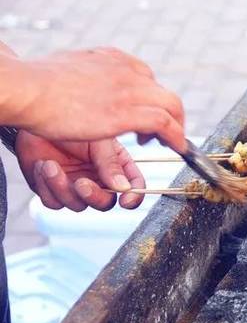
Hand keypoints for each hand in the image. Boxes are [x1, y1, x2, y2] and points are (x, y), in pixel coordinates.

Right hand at [2, 47, 185, 152]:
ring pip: (172, 106)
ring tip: (173, 143)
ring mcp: (129, 90)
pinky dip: (176, 137)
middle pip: (162, 91)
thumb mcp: (68, 68)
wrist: (26, 88)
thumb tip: (81, 82)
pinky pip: (166, 123)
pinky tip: (177, 147)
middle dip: (169, 113)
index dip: (151, 98)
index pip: (145, 76)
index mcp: (111, 58)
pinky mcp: (127, 112)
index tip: (147, 114)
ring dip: (177, 126)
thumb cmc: (35, 83)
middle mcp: (126, 70)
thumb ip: (85, 74)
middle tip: (163, 133)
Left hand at [16, 130, 144, 210]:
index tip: (126, 200)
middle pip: (105, 202)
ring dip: (63, 188)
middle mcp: (98, 178)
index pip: (133, 185)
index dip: (134, 196)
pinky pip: (53, 202)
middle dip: (94, 196)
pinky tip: (43, 165)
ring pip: (77, 205)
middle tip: (82, 183)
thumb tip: (123, 187)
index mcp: (116, 164)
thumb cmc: (71, 119)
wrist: (36, 117)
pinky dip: (46, 186)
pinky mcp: (52, 190)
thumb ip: (110, 164)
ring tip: (50, 166)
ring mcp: (75, 186)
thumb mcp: (98, 140)